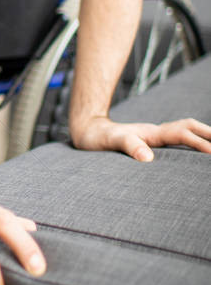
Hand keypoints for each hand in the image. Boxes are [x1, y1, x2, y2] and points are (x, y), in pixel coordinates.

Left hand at [71, 115, 210, 161]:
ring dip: (203, 135)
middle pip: (189, 126)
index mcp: (151, 133)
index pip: (182, 135)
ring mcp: (153, 136)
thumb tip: (147, 157)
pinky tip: (195, 151)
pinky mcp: (150, 141)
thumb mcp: (111, 142)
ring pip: (185, 131)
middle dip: (209, 133)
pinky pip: (177, 139)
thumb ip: (129, 146)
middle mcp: (155, 132)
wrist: (86, 131)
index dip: (200, 143)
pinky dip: (192, 141)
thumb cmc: (97, 138)